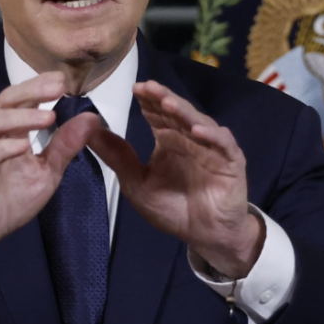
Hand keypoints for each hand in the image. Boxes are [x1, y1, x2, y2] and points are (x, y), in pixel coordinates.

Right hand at [0, 72, 100, 297]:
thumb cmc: (10, 199)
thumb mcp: (47, 172)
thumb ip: (65, 146)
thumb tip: (92, 117)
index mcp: (8, 130)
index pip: (22, 98)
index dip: (40, 85)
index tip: (64, 78)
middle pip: (6, 101)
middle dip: (32, 91)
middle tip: (58, 86)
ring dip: (22, 117)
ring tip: (49, 117)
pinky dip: (4, 148)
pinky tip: (23, 146)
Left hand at [88, 80, 262, 277]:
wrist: (206, 236)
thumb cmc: (173, 209)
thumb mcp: (137, 184)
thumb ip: (118, 158)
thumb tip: (91, 132)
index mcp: (169, 140)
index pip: (157, 114)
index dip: (148, 100)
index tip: (134, 88)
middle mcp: (191, 138)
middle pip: (177, 112)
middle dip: (162, 99)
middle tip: (147, 87)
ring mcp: (213, 148)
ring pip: (198, 122)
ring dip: (183, 112)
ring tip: (167, 103)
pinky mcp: (231, 162)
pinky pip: (223, 144)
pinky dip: (211, 136)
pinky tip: (196, 131)